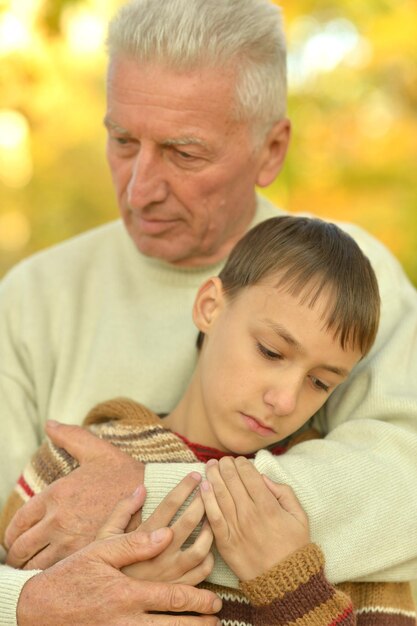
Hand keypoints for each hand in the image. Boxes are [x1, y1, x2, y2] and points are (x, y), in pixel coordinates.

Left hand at [5, 420, 143, 568]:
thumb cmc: (126, 474)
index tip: (16, 542)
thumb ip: (70, 437)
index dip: (12, 537)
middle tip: (23, 559)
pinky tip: (60, 575)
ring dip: (32, 570)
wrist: (158, 496)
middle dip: (17, 557)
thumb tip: (50, 424)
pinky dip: (53, 578)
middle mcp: (58, 521)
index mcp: (55, 494)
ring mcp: (72, 543)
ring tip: (37, 570)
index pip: (17, 525)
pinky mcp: (89, 559)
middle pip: (20, 551)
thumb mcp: (98, 451)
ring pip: (35, 568)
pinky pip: (58, 576)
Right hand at [16, 523, 221, 625]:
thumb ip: (132, 537)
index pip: (172, 596)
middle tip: (218, 618)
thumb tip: (160, 521)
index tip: (217, 600)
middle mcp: (128, 615)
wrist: (41, 607)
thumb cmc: (72, 574)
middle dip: (199, 619)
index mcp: (129, 590)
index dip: (198, 598)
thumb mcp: (99, 549)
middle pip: (173, 621)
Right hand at [98, 473, 213, 584]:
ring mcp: (169, 575)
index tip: (195, 474)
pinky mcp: (175, 593)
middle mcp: (158, 555)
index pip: (169, 504)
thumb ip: (123, 511)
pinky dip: (208, 560)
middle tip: (211, 489)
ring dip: (211, 531)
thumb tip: (142, 488)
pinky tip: (208, 550)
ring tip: (214, 518)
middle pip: (190, 522)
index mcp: (141, 538)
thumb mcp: (104, 538)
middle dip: (203, 501)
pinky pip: (201, 574)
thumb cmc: (97, 570)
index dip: (185, 486)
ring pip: (201, 549)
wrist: (92, 607)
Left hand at [200, 457, 309, 580]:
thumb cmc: (294, 548)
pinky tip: (203, 487)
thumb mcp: (299, 516)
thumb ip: (284, 493)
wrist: (284, 582)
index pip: (250, 476)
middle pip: (233, 482)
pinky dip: (207, 500)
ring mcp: (236, 528)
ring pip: (220, 495)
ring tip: (209, 465)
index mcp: (268, 506)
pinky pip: (213, 517)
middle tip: (222, 459)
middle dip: (226, 466)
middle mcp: (250, 514)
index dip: (242, 464)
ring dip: (213, 476)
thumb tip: (263, 478)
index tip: (239, 460)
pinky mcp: (225, 542)